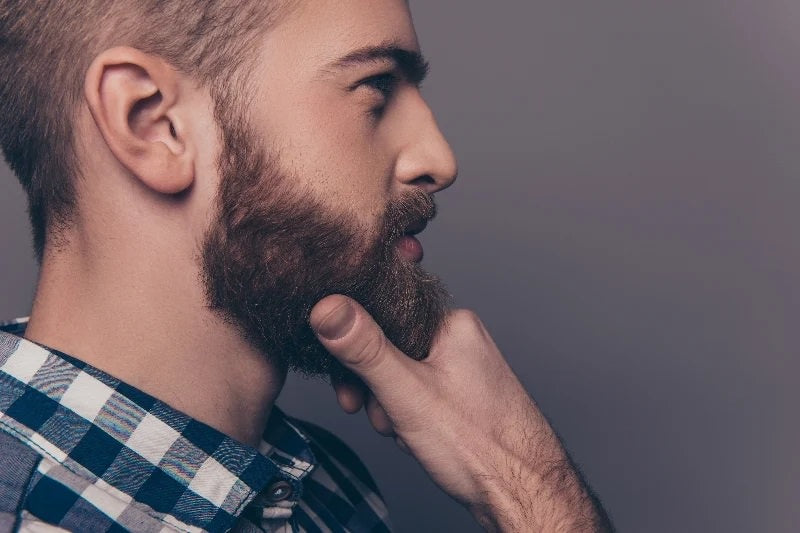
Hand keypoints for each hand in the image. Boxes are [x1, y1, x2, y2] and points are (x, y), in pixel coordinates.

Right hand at [310, 295, 611, 531]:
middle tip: (385, 414)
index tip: (346, 376)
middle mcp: (461, 340)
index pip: (384, 314)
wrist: (525, 493)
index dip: (358, 345)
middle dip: (377, 388)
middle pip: (389, 349)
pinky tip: (419, 438)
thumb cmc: (482, 444)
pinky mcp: (463, 396)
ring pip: (401, 377)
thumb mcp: (406, 392)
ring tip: (407, 432)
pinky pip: (419, 396)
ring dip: (392, 408)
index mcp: (452, 323)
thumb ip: (364, 349)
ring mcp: (463, 369)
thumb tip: (328, 307)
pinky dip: (410, 418)